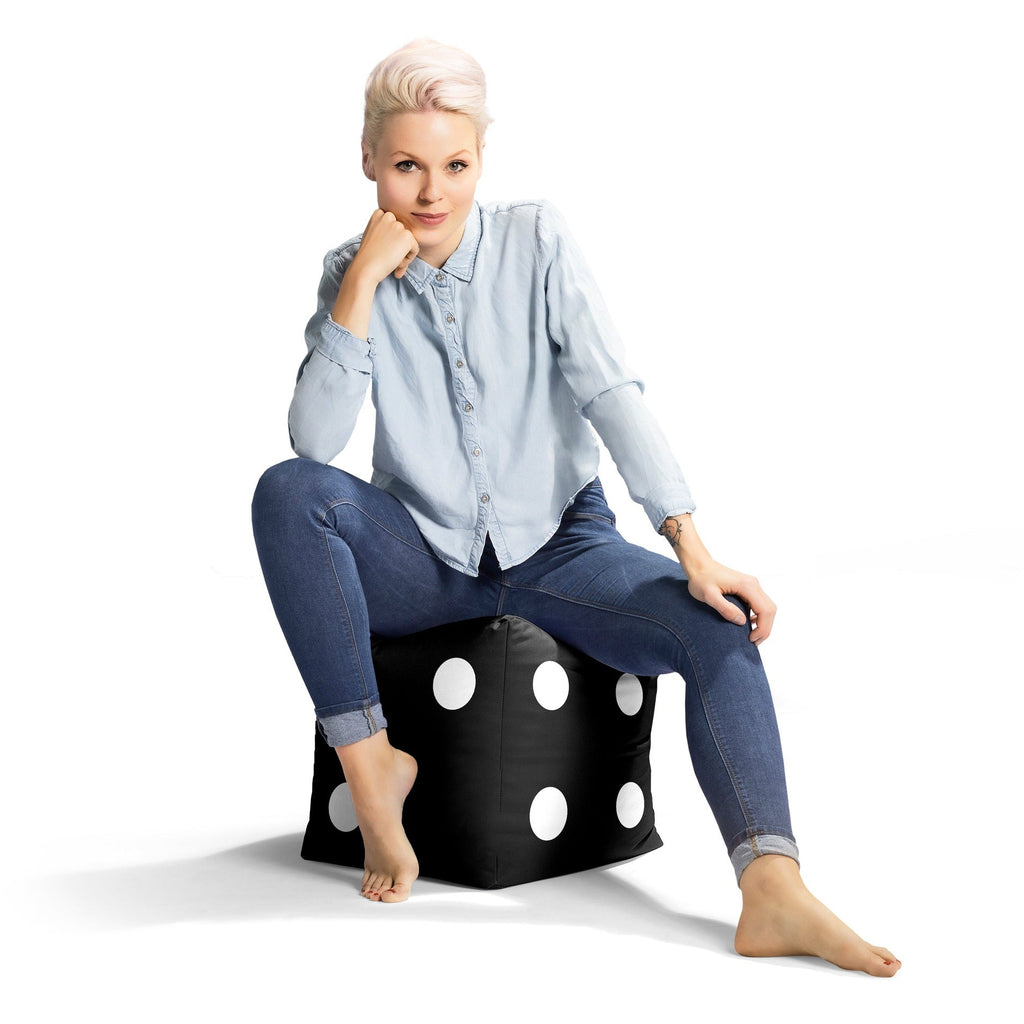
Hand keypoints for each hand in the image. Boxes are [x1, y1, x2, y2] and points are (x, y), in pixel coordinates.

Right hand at [351, 209, 418, 282]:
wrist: (366, 267)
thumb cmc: (367, 256)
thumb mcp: (373, 238)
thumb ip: (385, 232)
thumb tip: (399, 240)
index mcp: (378, 214)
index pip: (394, 227)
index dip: (391, 241)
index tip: (382, 250)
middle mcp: (389, 216)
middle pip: (402, 234)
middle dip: (398, 248)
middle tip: (386, 258)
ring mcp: (398, 225)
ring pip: (408, 242)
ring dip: (402, 254)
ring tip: (390, 261)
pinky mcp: (407, 236)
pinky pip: (415, 249)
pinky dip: (408, 259)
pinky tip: (396, 263)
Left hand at [659, 513, 776, 644]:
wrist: (699, 565)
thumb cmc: (701, 579)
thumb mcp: (709, 596)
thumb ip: (725, 608)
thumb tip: (742, 622)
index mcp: (747, 586)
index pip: (765, 610)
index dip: (762, 628)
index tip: (751, 639)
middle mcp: (753, 584)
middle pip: (770, 610)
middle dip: (765, 628)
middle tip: (753, 641)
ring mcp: (752, 585)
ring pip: (767, 607)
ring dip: (764, 623)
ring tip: (752, 635)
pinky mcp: (748, 587)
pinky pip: (760, 604)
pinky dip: (759, 616)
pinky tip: (749, 624)